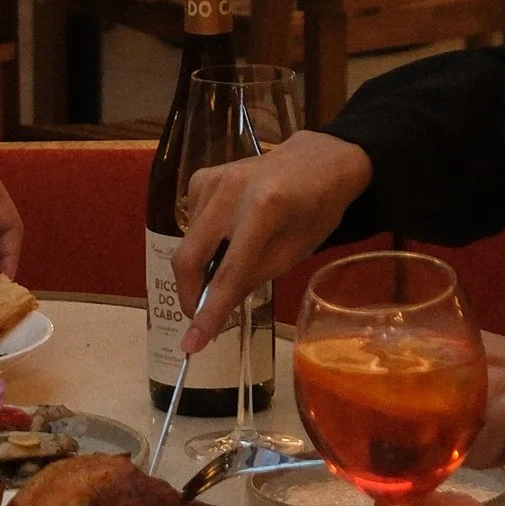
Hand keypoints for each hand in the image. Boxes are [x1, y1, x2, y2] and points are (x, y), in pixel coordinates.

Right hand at [173, 130, 371, 348]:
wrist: (317, 161)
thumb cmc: (315, 210)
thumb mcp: (294, 252)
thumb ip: (251, 278)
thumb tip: (214, 309)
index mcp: (265, 209)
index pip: (227, 273)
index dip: (208, 313)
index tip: (191, 345)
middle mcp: (231, 190)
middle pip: (190, 257)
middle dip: (190, 295)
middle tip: (201, 316)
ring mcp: (212, 180)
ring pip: (187, 243)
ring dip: (200, 268)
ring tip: (227, 266)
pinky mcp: (201, 177)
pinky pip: (190, 224)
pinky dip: (202, 242)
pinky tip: (226, 235)